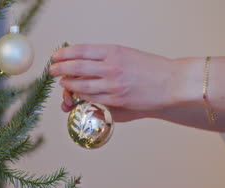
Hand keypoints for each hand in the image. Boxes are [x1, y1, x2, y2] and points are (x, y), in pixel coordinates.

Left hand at [49, 44, 184, 118]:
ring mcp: (113, 85)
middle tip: (52, 69)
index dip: (64, 53)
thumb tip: (84, 61)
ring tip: (62, 82)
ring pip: (81, 85)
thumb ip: (106, 58)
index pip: (81, 51)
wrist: (172, 82)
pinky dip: (81, 95)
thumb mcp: (127, 54)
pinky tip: (76, 92)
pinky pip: (92, 98)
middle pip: (76, 67)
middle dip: (60, 68)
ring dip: (68, 83)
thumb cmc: (151, 68)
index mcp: (113, 51)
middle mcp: (111, 67)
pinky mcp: (117, 100)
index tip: (56, 55)